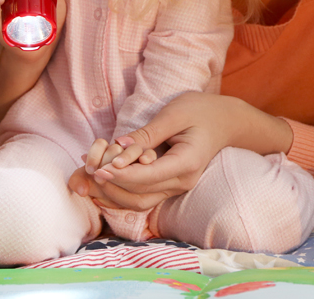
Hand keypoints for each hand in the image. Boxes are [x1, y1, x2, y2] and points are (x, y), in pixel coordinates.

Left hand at [66, 93, 242, 210]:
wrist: (226, 121)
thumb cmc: (200, 111)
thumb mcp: (174, 114)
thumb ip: (148, 133)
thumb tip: (120, 146)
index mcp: (186, 163)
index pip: (147, 178)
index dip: (120, 175)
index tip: (97, 169)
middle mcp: (182, 181)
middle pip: (139, 195)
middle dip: (111, 187)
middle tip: (87, 173)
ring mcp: (177, 187)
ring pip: (139, 202)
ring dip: (113, 194)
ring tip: (91, 177)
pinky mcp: (170, 186)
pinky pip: (143, 196)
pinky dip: (122, 191)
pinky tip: (103, 179)